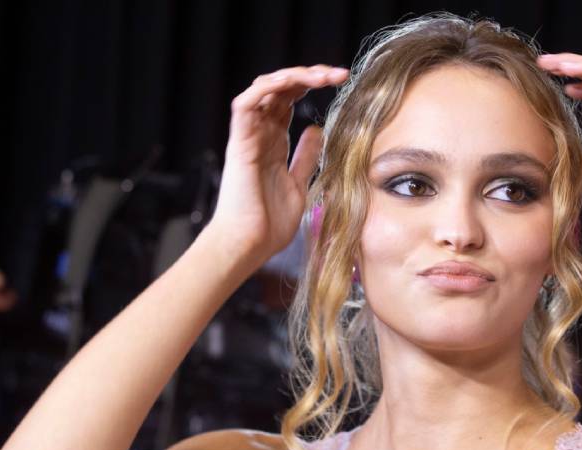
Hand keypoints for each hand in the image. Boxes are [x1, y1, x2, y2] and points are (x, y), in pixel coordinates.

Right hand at [206, 64, 349, 268]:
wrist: (249, 244)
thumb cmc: (269, 224)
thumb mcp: (299, 184)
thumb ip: (306, 157)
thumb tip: (318, 130)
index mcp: (273, 144)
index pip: (288, 102)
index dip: (312, 87)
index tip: (342, 83)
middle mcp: (259, 135)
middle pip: (280, 91)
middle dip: (309, 76)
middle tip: (339, 74)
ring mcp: (248, 137)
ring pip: (264, 89)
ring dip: (293, 76)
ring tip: (323, 75)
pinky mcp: (240, 143)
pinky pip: (246, 104)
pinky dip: (267, 87)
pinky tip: (292, 81)